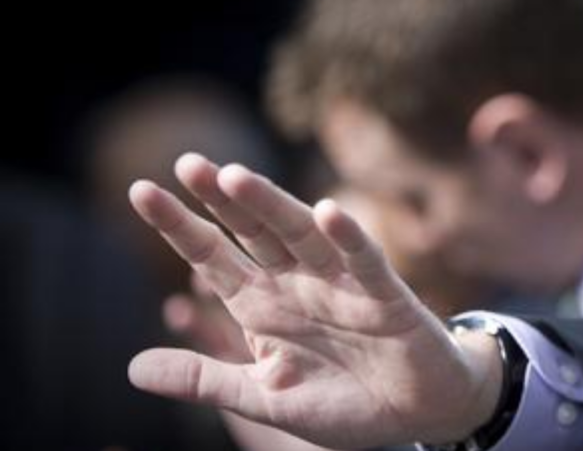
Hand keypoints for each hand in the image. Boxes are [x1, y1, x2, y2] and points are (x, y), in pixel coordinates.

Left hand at [127, 153, 501, 448]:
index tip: (140, 191)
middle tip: (189, 164)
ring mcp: (342, 285)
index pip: (212, 257)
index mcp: (262, 306)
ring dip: (273, 206)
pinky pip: (366, 262)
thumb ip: (204, 380)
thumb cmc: (342, 403)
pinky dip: (349, 239)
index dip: (179, 225)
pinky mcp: (386, 297)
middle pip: (254, 232)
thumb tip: (132, 369)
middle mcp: (297, 284)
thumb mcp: (263, 396)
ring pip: (302, 235)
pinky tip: (329, 215)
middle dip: (223, 199)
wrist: (415, 415)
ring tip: (237, 178)